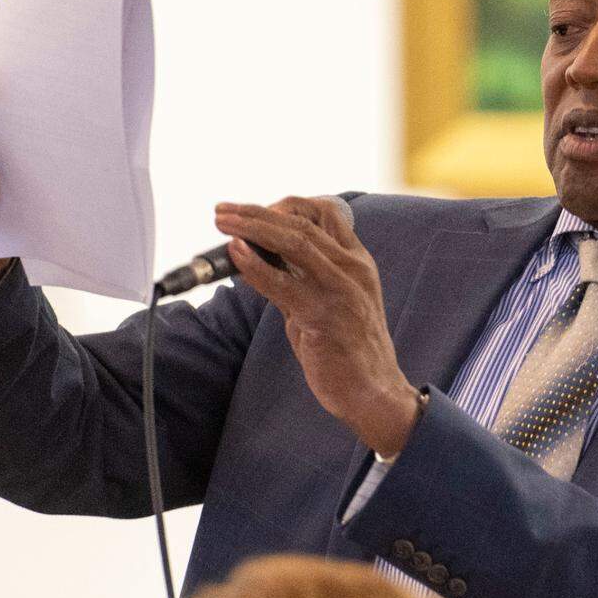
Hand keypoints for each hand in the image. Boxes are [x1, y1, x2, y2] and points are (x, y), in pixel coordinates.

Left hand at [215, 196, 421, 455]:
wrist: (374, 393)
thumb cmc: (347, 351)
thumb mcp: (330, 302)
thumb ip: (301, 278)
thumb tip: (258, 258)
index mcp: (358, 262)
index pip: (327, 211)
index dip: (289, 204)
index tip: (256, 210)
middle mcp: (352, 269)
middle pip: (302, 222)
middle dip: (257, 212)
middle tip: (224, 210)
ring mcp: (341, 290)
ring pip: (293, 241)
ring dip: (252, 227)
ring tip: (223, 222)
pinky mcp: (324, 315)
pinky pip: (282, 283)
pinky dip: (254, 265)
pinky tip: (235, 254)